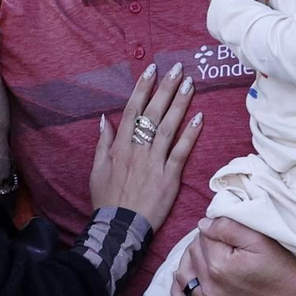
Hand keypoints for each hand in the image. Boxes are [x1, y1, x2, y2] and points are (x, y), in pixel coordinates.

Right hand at [90, 62, 202, 229]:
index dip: (143, 88)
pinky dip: (190, 134)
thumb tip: (104, 119)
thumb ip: (102, 143)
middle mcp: (137, 149)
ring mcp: (154, 162)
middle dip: (165, 88)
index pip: (133, 110)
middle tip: (177, 68)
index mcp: (119, 146)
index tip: (152, 70)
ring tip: (189, 84)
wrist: (119, 227)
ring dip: (179, 104)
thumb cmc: (107, 200)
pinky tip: (199, 117)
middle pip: (153, 113)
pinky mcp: (169, 177)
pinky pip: (181, 152)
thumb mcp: (97, 169)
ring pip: (169, 127)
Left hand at [170, 217, 295, 295]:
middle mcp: (210, 287)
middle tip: (223, 243)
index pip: (202, 236)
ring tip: (205, 255)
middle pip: (193, 254)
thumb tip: (202, 224)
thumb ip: (227, 227)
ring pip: (184, 276)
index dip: (215, 230)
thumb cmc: (282, 268)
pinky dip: (178, 294)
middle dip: (204, 244)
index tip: (229, 233)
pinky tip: (181, 281)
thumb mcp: (258, 239)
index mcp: (219, 264)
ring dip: (190, 262)